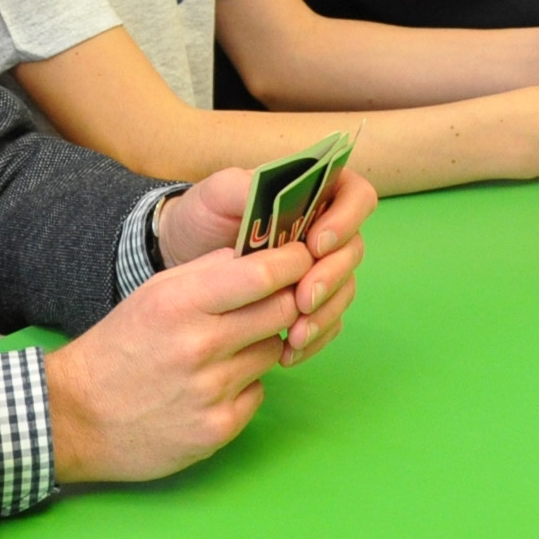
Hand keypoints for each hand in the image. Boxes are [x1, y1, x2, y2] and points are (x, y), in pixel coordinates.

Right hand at [43, 242, 311, 483]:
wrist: (76, 417)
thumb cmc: (119, 346)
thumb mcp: (154, 293)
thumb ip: (209, 270)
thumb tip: (261, 251)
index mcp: (182, 303)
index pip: (264, 274)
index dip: (294, 261)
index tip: (302, 256)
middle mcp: (200, 346)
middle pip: (283, 311)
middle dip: (288, 300)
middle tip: (276, 300)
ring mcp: (211, 392)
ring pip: (274, 351)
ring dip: (262, 344)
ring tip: (228, 348)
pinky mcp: (217, 430)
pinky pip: (258, 393)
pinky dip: (246, 385)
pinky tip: (215, 385)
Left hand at [152, 165, 371, 364]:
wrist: (182, 256)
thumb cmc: (203, 216)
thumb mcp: (216, 193)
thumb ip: (245, 186)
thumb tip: (277, 194)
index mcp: (315, 191)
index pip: (355, 196)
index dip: (345, 221)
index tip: (315, 246)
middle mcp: (326, 228)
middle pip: (353, 250)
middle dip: (332, 277)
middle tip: (303, 299)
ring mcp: (320, 267)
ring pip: (344, 289)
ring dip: (325, 313)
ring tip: (294, 336)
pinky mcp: (310, 300)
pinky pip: (329, 320)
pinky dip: (315, 337)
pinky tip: (289, 352)